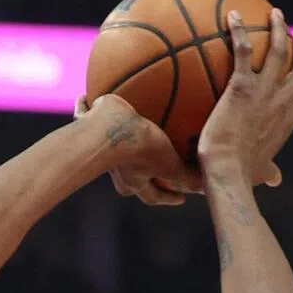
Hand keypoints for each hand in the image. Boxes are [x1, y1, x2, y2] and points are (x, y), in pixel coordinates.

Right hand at [76, 95, 201, 206]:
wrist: (106, 129)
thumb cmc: (139, 148)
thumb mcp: (169, 163)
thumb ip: (187, 176)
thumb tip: (208, 188)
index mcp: (135, 179)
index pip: (154, 196)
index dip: (168, 198)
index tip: (182, 198)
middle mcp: (116, 167)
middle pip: (127, 179)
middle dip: (136, 177)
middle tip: (149, 169)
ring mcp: (98, 147)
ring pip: (106, 147)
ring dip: (114, 141)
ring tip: (123, 127)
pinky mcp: (85, 125)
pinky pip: (83, 114)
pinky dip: (84, 107)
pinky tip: (86, 94)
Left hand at [197, 8, 292, 185]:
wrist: (227, 172)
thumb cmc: (240, 177)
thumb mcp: (260, 173)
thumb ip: (268, 172)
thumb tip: (274, 181)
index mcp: (288, 123)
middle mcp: (282, 103)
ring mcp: (264, 92)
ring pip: (279, 51)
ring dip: (279, 29)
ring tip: (274, 14)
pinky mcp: (242, 86)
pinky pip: (243, 49)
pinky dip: (239, 30)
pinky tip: (231, 15)